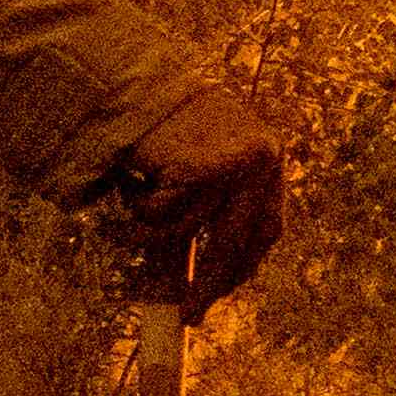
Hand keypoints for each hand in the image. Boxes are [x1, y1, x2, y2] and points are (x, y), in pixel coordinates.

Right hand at [106, 86, 285, 316]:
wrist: (133, 81)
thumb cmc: (166, 128)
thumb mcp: (201, 169)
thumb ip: (211, 213)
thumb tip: (200, 282)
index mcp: (268, 161)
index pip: (266, 231)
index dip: (241, 268)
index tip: (218, 293)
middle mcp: (261, 161)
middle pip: (236, 242)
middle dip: (208, 284)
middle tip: (188, 314)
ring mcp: (231, 162)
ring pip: (188, 229)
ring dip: (150, 234)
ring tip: (128, 221)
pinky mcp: (198, 163)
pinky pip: (163, 211)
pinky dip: (140, 208)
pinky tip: (130, 182)